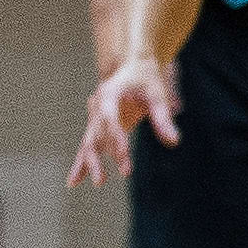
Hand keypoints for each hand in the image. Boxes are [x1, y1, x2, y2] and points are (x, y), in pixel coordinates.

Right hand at [70, 52, 178, 188]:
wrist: (131, 63)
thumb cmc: (145, 76)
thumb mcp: (157, 94)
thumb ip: (163, 118)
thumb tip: (173, 142)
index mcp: (108, 94)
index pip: (110, 122)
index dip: (116, 141)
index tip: (124, 159)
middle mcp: (97, 106)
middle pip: (94, 136)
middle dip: (98, 158)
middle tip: (105, 179)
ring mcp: (95, 116)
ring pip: (88, 142)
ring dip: (86, 163)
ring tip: (81, 184)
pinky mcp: (98, 125)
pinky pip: (89, 144)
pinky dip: (82, 161)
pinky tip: (75, 180)